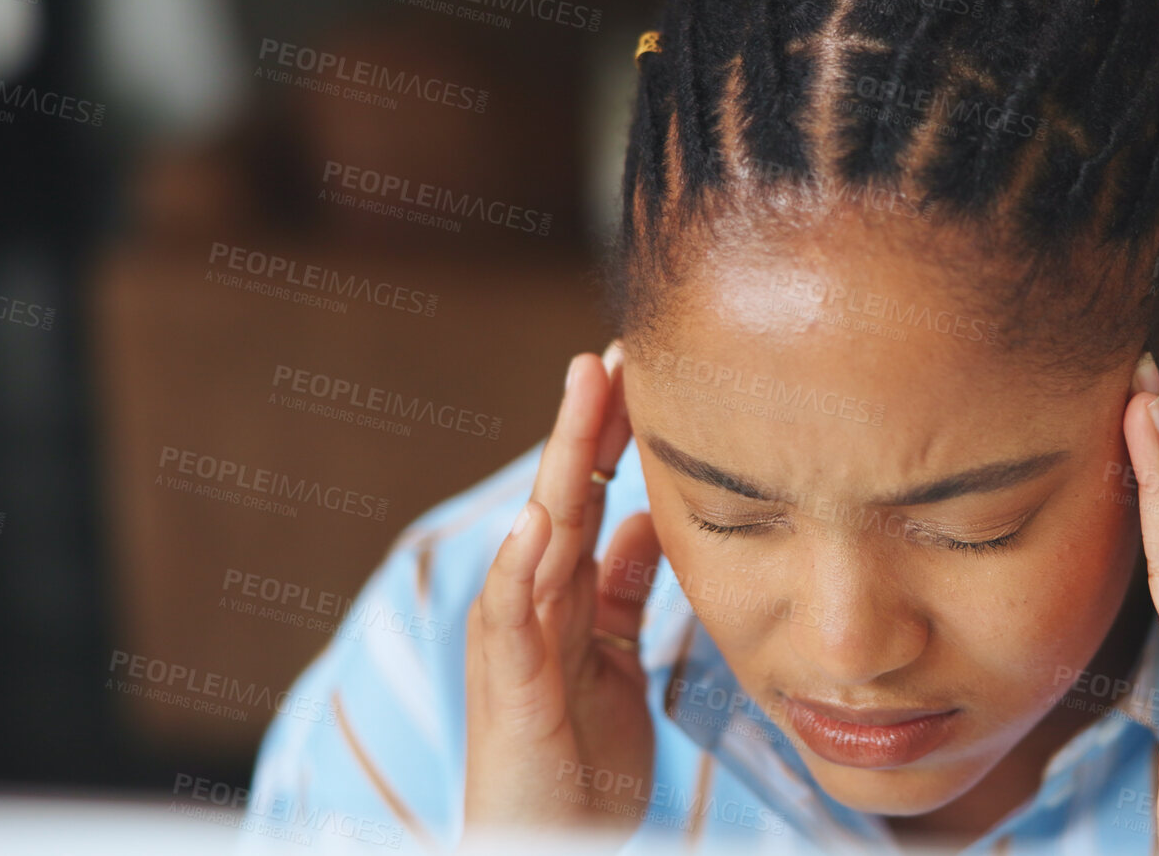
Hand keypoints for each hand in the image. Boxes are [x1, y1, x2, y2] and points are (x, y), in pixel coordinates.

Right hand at [461, 340, 663, 843]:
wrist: (545, 848)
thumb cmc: (578, 760)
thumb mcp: (615, 658)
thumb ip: (624, 589)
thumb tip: (648, 519)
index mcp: (565, 596)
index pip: (592, 496)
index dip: (616, 435)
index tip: (649, 371)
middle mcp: (533, 605)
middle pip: (566, 494)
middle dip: (589, 422)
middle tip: (612, 351)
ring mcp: (515, 641)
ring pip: (540, 532)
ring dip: (562, 462)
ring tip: (582, 395)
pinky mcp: (509, 687)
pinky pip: (513, 616)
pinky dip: (521, 564)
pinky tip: (540, 517)